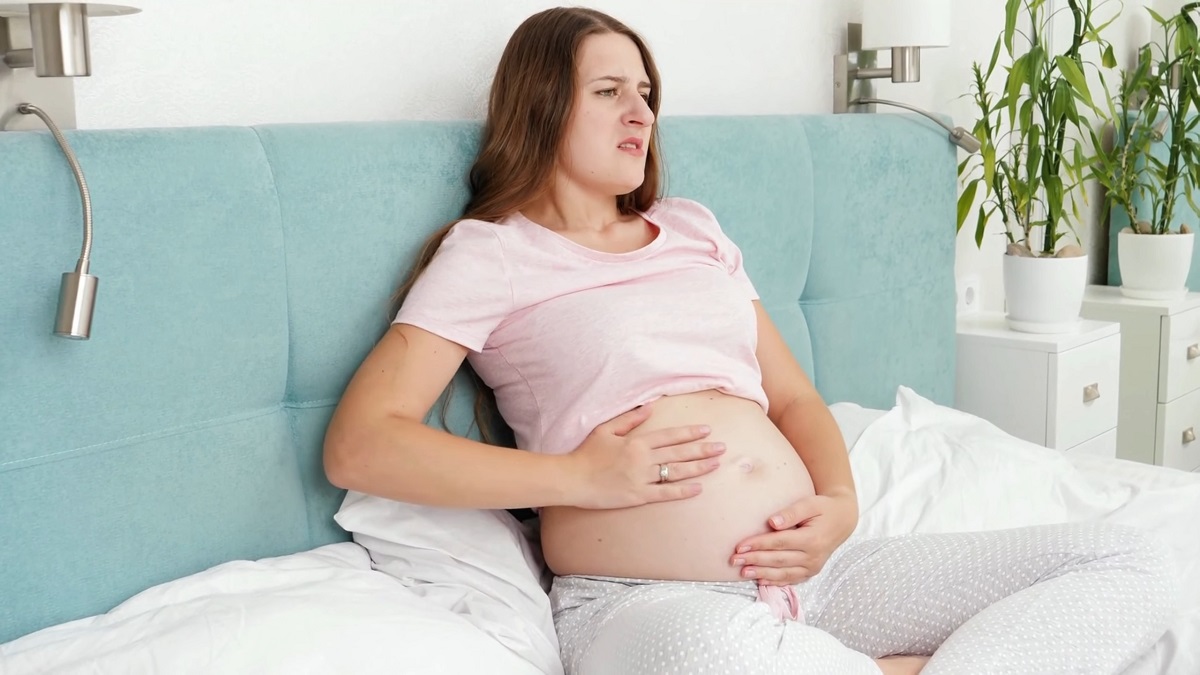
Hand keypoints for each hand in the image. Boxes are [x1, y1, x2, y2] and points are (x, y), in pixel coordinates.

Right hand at [565, 403, 724, 508]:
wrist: (573, 479)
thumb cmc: (586, 453)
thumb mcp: (606, 430)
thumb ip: (629, 419)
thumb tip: (649, 407)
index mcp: (637, 442)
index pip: (670, 436)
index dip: (690, 433)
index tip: (707, 431)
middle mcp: (643, 459)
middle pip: (679, 453)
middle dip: (702, 450)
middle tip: (722, 448)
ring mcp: (641, 479)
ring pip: (676, 472)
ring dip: (698, 468)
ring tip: (715, 465)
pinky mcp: (638, 496)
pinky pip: (665, 493)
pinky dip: (683, 491)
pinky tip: (698, 488)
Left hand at [730, 490, 857, 584]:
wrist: (843, 521)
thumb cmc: (823, 509)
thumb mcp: (810, 504)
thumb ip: (791, 513)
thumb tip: (772, 522)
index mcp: (812, 539)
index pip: (779, 542)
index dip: (758, 544)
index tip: (740, 545)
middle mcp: (813, 557)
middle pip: (778, 559)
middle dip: (754, 560)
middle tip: (734, 559)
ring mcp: (813, 567)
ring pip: (783, 573)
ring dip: (761, 573)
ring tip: (742, 572)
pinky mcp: (811, 572)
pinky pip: (791, 579)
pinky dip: (775, 581)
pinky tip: (759, 580)